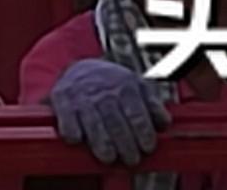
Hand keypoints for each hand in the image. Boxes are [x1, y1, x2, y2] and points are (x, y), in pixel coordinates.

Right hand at [48, 56, 172, 167]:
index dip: (143, 133)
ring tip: (109, 157)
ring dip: (102, 143)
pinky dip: (72, 133)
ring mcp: (82, 95)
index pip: (137, 113)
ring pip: (93, 123)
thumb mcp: (137, 86)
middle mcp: (103, 90)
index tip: (147, 147)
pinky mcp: (61, 100)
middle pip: (116, 122)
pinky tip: (79, 141)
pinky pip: (67, 120)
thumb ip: (153, 105)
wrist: (80, 68)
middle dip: (125, 144)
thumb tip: (164, 124)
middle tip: (131, 158)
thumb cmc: (114, 85)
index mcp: (126, 86)